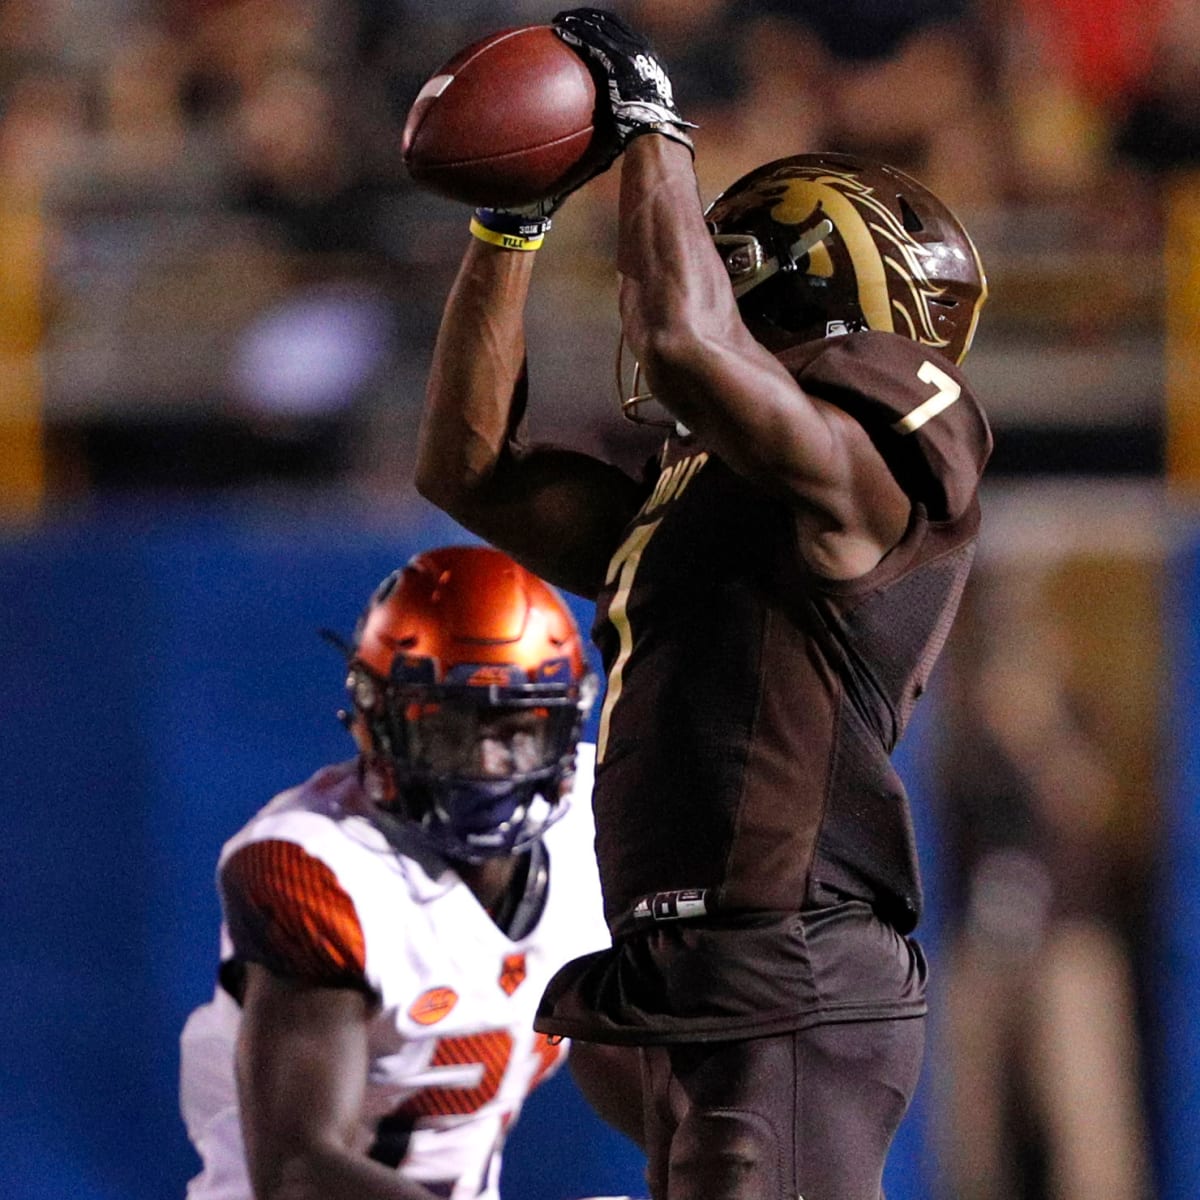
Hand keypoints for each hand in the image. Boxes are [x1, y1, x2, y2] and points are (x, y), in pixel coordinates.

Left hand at [553, 7, 695, 152]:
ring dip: (578, 20)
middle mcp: (639, 47)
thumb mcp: (638, 108)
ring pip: (599, 26)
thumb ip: (624, 100)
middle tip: (568, 18)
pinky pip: (593, 41)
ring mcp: (630, 51)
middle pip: (609, 22)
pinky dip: (577, 33)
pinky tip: (561, 32)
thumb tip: (609, 116)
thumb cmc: (646, 127)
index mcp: (646, 56)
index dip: (602, 24)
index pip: (621, 31)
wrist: (653, 126)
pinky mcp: (618, 60)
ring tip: (559, 20)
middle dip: (587, 16)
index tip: (587, 24)